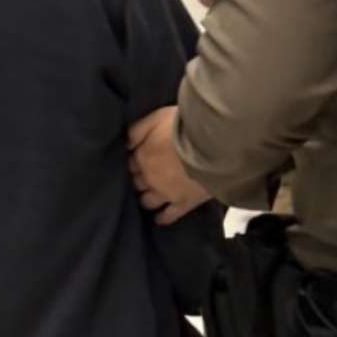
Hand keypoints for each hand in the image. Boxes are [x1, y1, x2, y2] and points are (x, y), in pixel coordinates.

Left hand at [127, 106, 210, 224]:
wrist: (212, 146)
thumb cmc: (184, 127)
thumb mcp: (156, 117)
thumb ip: (138, 130)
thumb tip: (124, 143)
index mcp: (142, 157)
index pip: (130, 164)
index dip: (133, 162)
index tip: (136, 160)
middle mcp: (149, 178)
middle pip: (137, 183)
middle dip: (138, 180)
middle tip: (143, 177)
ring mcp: (166, 193)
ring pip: (148, 201)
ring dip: (146, 198)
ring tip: (148, 196)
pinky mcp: (183, 203)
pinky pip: (169, 215)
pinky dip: (162, 218)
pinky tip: (159, 219)